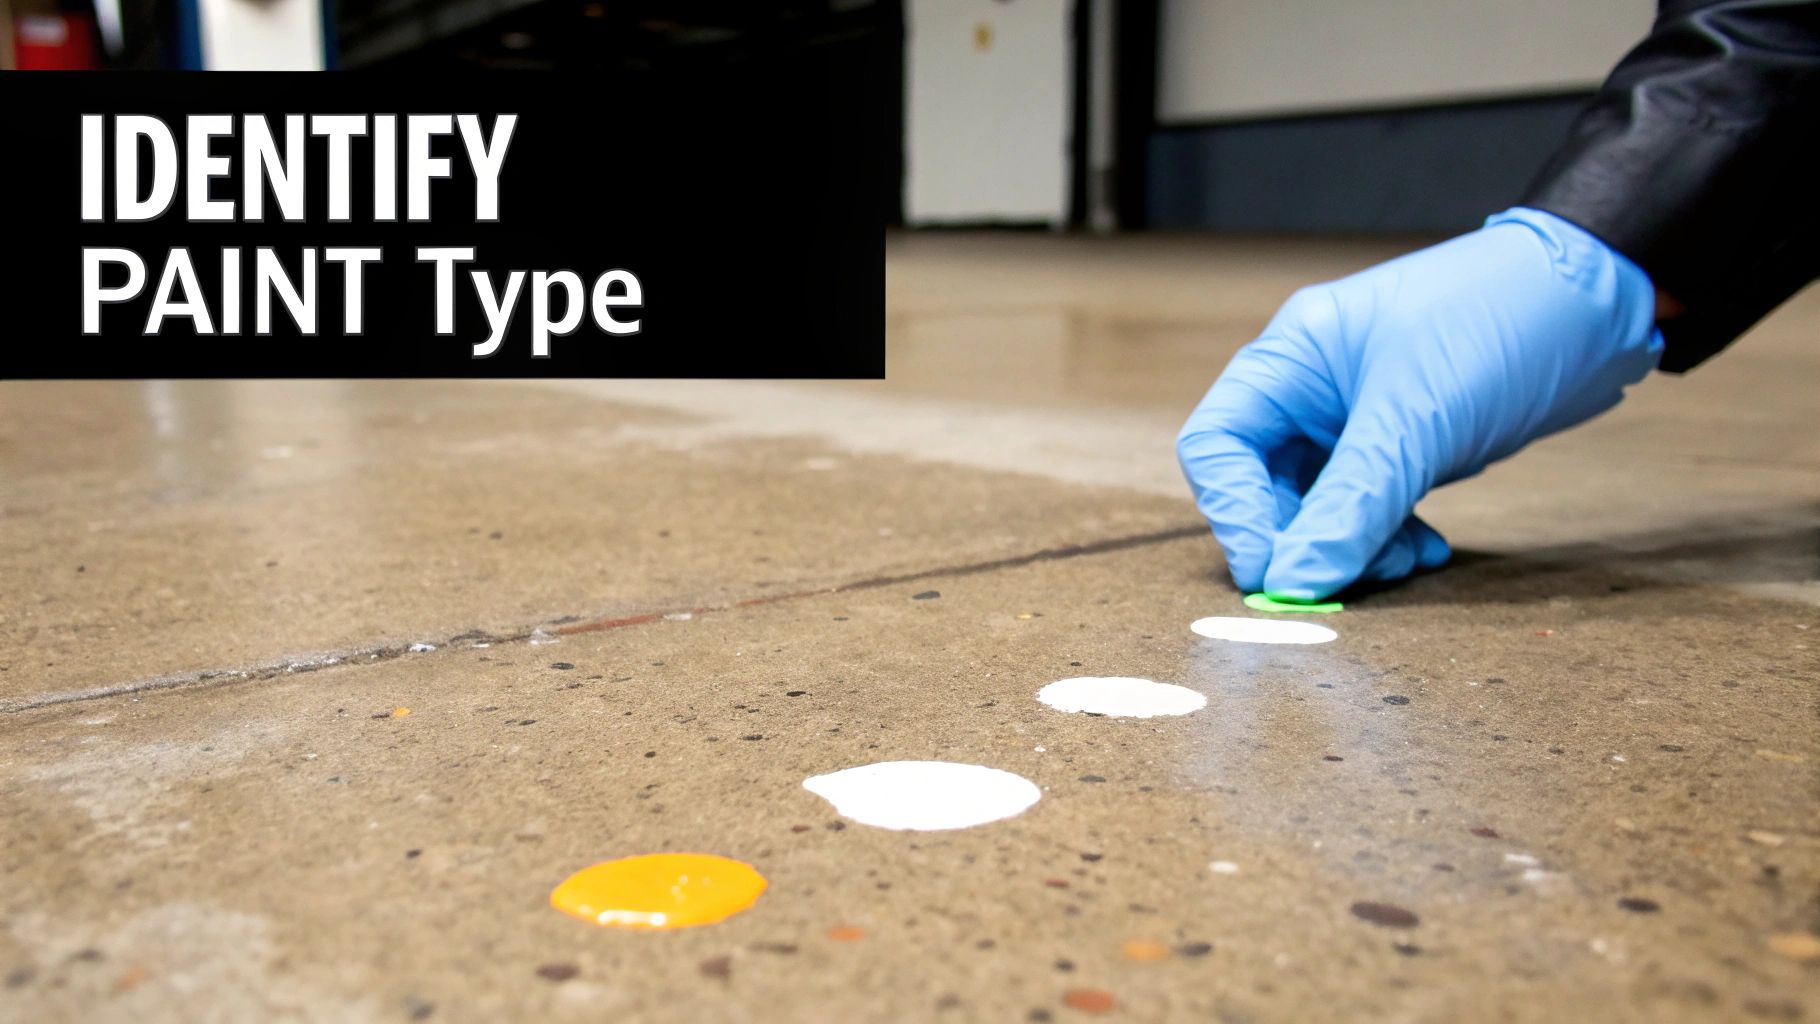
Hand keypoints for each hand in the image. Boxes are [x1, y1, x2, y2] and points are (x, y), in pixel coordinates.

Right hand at [1176, 207, 1663, 599]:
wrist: (1603, 295)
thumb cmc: (1502, 319)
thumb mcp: (1419, 419)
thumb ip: (1352, 506)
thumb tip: (1294, 583)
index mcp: (1291, 356)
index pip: (1218, 446)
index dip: (1235, 515)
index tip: (1274, 572)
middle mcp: (1311, 386)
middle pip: (1262, 485)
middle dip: (1300, 539)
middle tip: (1344, 581)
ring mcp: (1355, 415)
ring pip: (1317, 505)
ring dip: (1350, 546)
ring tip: (1403, 561)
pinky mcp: (1400, 439)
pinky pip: (1366, 505)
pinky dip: (1385, 536)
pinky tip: (1425, 550)